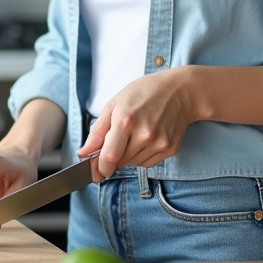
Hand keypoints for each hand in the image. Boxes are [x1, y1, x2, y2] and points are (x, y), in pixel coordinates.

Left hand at [77, 66, 196, 179]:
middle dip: (114, 155)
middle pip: (120, 162)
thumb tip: (83, 153)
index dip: (100, 168)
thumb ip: (97, 132)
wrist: (179, 91)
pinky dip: (143, 155)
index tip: (96, 171)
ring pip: (134, 164)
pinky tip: (148, 138)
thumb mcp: (114, 104)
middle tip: (120, 137)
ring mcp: (159, 142)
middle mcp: (144, 134)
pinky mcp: (170, 148)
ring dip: (129, 155)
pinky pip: (148, 163)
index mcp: (126, 120)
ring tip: (137, 133)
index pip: (109, 157)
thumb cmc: (144, 93)